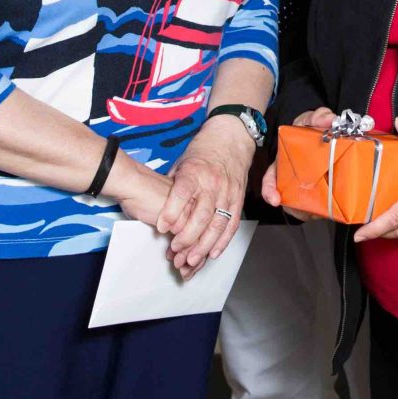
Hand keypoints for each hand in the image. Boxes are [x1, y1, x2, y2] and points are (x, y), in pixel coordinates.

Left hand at [159, 116, 255, 276]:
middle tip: (175, 251)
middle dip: (188, 237)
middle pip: (202, 214)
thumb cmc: (202, 152)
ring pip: (218, 224)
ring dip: (204, 245)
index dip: (171, 212)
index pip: (182, 193)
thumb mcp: (181, 163)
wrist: (230, 138)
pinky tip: (213, 253)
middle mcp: (212, 183)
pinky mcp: (238, 199)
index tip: (162, 227)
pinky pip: (232, 224)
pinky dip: (223, 241)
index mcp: (195, 172)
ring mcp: (228, 192)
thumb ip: (173, 187)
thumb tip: (159, 209)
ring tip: (191, 260)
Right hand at [260, 109, 336, 215]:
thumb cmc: (310, 129)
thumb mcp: (311, 119)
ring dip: (311, 211)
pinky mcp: (319, 195)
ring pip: (304, 207)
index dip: (269, 190)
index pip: (270, 180)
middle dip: (295, 208)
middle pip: (287, 199)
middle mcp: (290, 178)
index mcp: (282, 163)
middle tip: (306, 211)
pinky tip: (332, 208)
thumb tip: (329, 119)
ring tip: (321, 211)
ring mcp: (304, 188)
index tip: (274, 199)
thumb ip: (319, 116)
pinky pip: (319, 208)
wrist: (324, 134)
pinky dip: (324, 210)